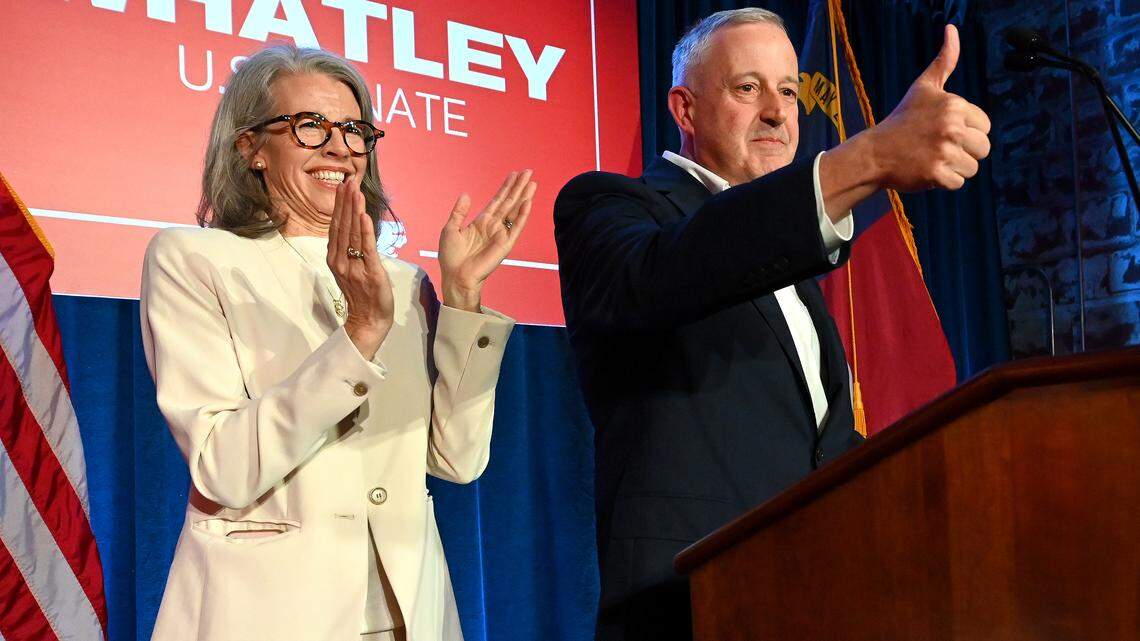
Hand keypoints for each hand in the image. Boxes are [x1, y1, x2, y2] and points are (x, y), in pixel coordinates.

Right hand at [327, 175, 393, 359]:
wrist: (368, 321)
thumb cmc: (362, 295)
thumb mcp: (351, 269)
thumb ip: (349, 249)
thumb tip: (352, 228)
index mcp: (335, 258)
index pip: (337, 226)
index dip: (340, 205)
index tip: (343, 186)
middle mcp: (340, 260)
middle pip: (342, 225)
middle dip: (346, 202)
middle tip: (349, 181)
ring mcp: (353, 266)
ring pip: (352, 233)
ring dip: (354, 210)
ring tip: (355, 192)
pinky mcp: (369, 272)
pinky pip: (366, 249)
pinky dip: (365, 231)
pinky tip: (363, 216)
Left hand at [438, 170, 536, 311]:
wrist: (456, 276)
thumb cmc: (451, 256)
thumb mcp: (450, 229)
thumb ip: (459, 212)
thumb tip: (466, 194)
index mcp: (481, 222)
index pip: (497, 200)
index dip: (505, 187)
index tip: (513, 174)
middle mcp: (494, 226)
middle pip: (509, 202)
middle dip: (518, 187)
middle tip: (528, 172)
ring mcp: (501, 234)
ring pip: (515, 211)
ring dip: (524, 196)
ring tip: (532, 182)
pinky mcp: (505, 244)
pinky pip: (516, 227)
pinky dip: (522, 214)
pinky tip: (528, 202)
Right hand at [866, 24, 991, 190]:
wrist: (874, 152)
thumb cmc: (902, 120)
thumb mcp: (924, 87)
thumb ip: (945, 61)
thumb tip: (952, 29)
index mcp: (954, 105)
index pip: (985, 127)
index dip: (967, 133)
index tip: (943, 132)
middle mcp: (951, 126)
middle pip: (983, 149)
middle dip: (964, 152)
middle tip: (938, 148)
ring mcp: (943, 150)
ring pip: (972, 168)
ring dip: (955, 169)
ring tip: (932, 159)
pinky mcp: (935, 172)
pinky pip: (957, 183)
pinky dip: (943, 182)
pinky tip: (926, 171)